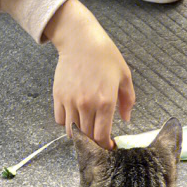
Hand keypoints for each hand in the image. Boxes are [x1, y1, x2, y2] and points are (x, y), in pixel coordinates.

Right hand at [45, 0, 134, 148]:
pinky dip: (66, 123)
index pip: (102, 136)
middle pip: (87, 136)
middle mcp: (86, 104)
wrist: (80, 40)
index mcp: (105, 102)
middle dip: (93, 142)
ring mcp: (70, 101)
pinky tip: (74, 117)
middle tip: (98, 140)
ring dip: (80, 135)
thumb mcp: (124, 76)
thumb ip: (128, 100)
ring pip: (72, 131)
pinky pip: (60, 119)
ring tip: (86, 130)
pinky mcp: (58, 96)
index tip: (108, 146)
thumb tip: (126, 118)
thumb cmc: (104, 55)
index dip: (105, 146)